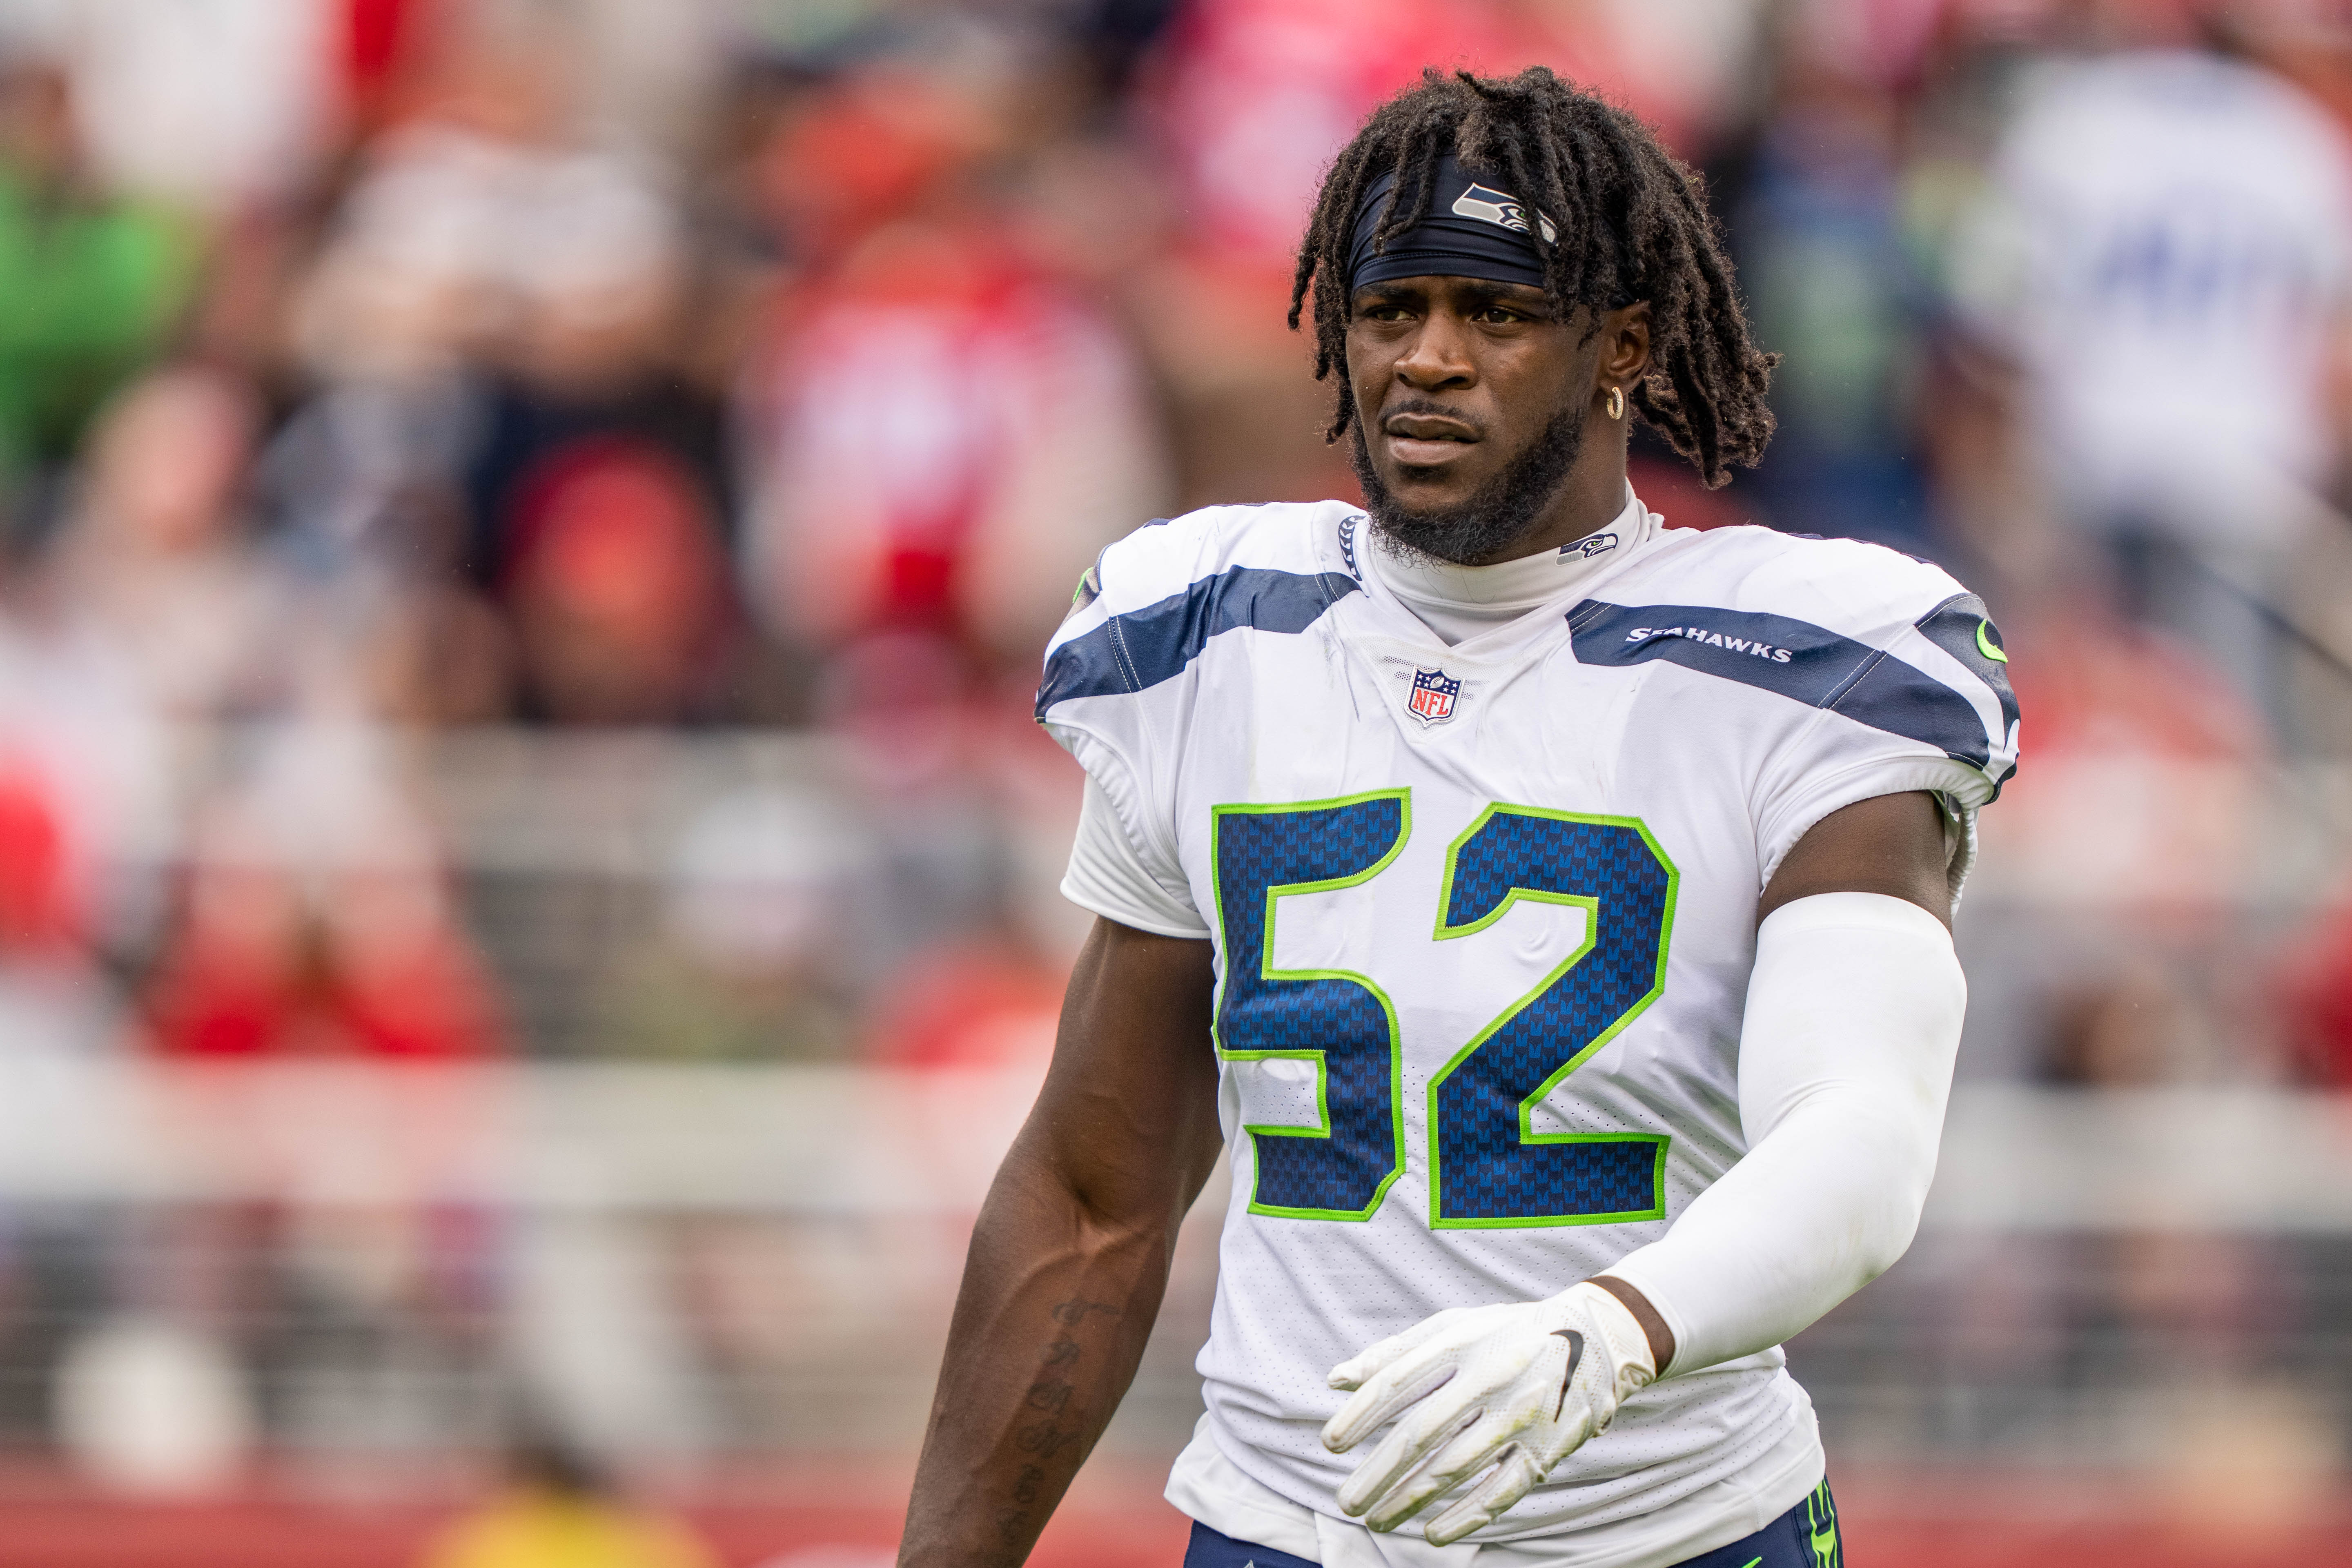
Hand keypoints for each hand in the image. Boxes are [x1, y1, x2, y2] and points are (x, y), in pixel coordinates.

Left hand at [1320, 1281, 1655, 1545]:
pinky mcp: (1548, 1448)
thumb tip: (1335, 1380)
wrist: (1596, 1336)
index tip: (1331, 1445)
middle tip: (1345, 1501)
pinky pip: (1501, 1491)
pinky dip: (1465, 1517)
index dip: (1360, 1416)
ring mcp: (1520, 1415)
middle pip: (1421, 1433)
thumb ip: (1393, 1352)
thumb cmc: (1505, 1332)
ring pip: (1455, 1468)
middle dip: (1378, 1472)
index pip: (1398, 1382)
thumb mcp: (1453, 1326)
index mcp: (1461, 1342)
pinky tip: (1432, 1535)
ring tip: (1375, 1520)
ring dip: (1409, 1500)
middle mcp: (1489, 1377)